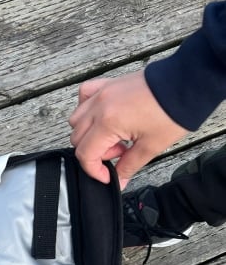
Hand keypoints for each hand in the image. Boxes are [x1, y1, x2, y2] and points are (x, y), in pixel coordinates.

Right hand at [68, 70, 188, 188]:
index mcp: (108, 123)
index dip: (94, 170)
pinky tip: (100, 117)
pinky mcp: (107, 85)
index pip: (85, 154)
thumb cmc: (172, 112)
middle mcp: (98, 107)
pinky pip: (84, 97)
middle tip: (120, 152)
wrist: (187, 83)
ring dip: (89, 134)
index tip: (108, 175)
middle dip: (95, 152)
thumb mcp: (151, 146)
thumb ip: (129, 166)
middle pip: (78, 139)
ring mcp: (101, 93)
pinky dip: (86, 110)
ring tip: (114, 135)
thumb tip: (118, 181)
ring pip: (76, 120)